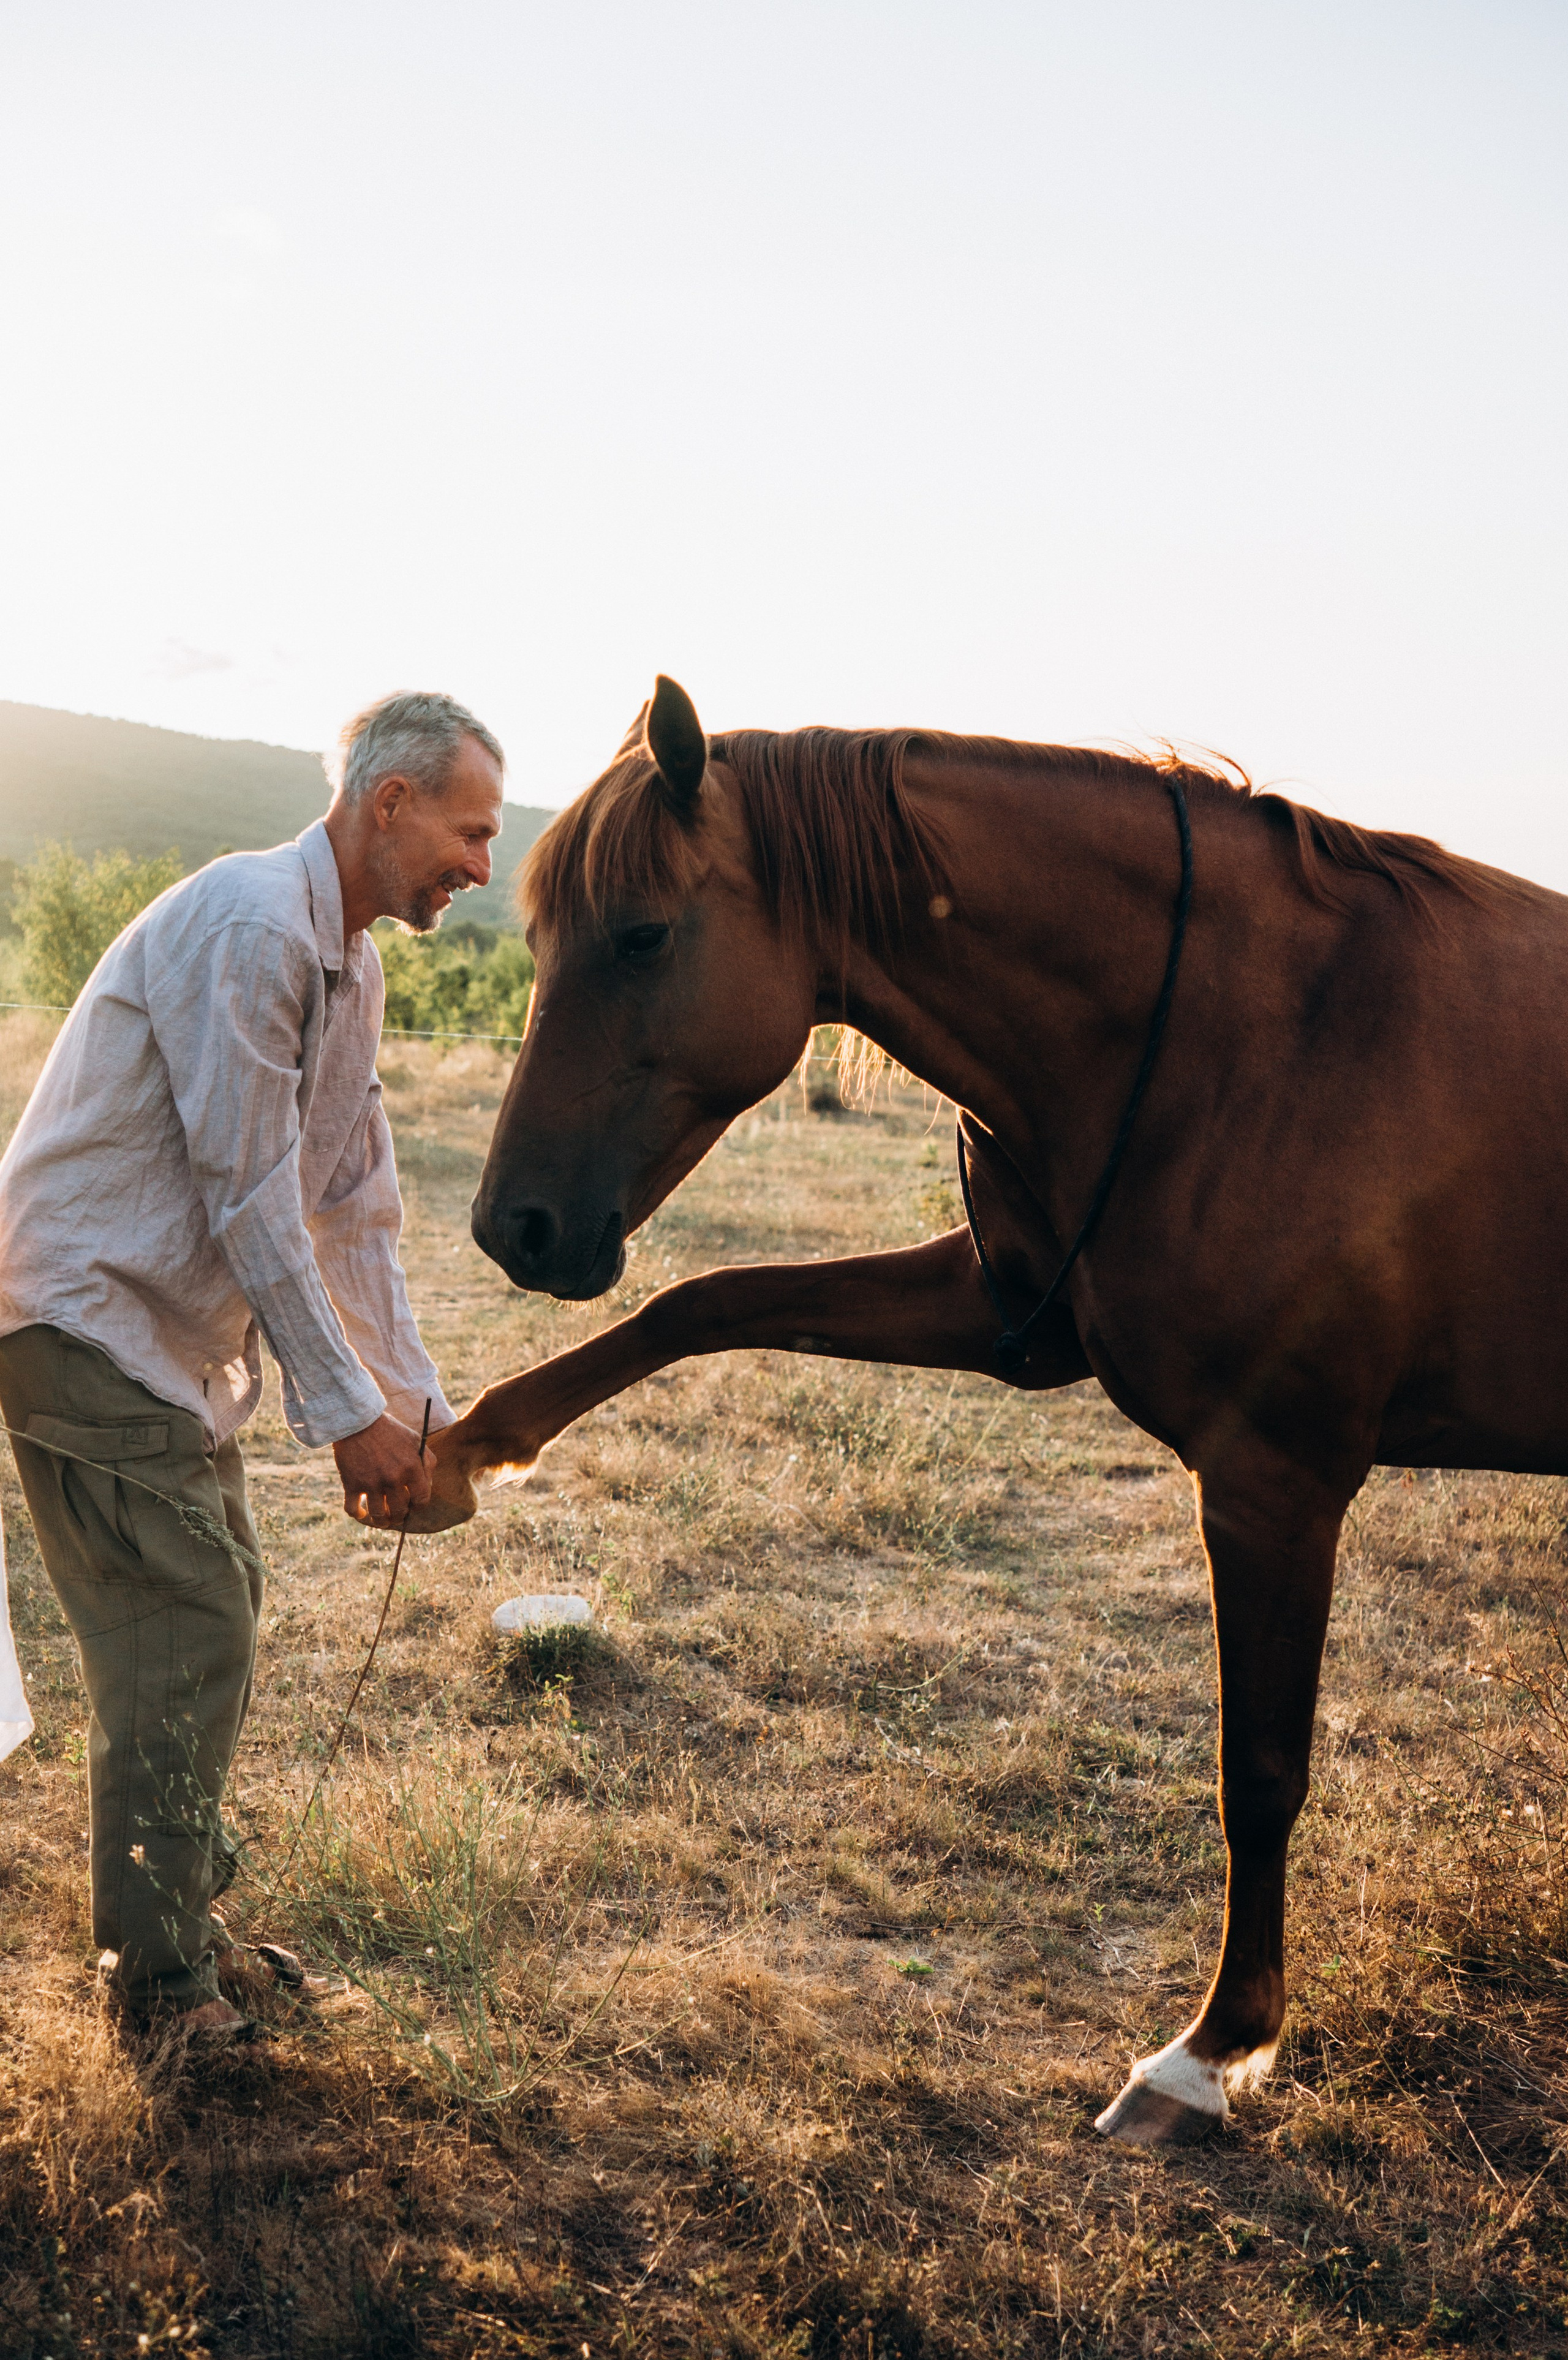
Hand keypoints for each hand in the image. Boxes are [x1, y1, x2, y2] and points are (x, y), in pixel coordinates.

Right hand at [334, 1412, 435, 1527]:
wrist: (359, 1421)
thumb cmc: (390, 1431)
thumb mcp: (416, 1441)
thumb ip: (427, 1462)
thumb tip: (428, 1486)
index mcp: (411, 1468)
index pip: (422, 1499)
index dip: (418, 1506)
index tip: (413, 1506)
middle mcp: (393, 1478)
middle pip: (399, 1511)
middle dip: (399, 1516)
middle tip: (396, 1514)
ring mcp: (371, 1483)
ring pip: (378, 1515)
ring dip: (381, 1521)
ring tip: (382, 1519)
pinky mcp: (351, 1483)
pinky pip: (353, 1509)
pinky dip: (358, 1515)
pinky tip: (362, 1513)